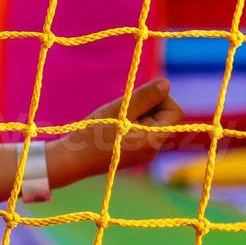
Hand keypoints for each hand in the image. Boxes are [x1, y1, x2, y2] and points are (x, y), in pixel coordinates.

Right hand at [52, 78, 183, 180]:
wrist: (71, 161)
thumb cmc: (92, 135)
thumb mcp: (118, 111)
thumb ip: (144, 97)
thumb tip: (166, 83)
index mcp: (153, 140)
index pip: (174, 111)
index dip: (160, 98)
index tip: (136, 95)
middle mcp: (153, 149)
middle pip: (162, 117)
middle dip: (145, 106)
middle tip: (121, 106)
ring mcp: (143, 154)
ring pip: (150, 124)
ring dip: (135, 114)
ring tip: (113, 117)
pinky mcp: (133, 155)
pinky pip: (140, 133)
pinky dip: (129, 124)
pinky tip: (110, 126)